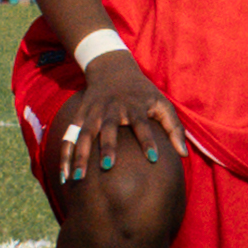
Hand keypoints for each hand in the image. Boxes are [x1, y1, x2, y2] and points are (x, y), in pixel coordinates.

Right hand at [49, 48, 183, 185]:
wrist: (112, 69)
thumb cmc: (142, 92)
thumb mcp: (162, 103)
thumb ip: (174, 128)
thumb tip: (183, 155)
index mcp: (134, 106)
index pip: (142, 124)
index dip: (148, 141)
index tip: (154, 159)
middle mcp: (112, 110)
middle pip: (108, 129)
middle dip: (107, 147)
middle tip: (107, 167)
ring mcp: (93, 113)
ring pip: (84, 135)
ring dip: (80, 155)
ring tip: (77, 178)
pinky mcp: (79, 116)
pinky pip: (69, 137)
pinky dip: (65, 155)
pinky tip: (64, 175)